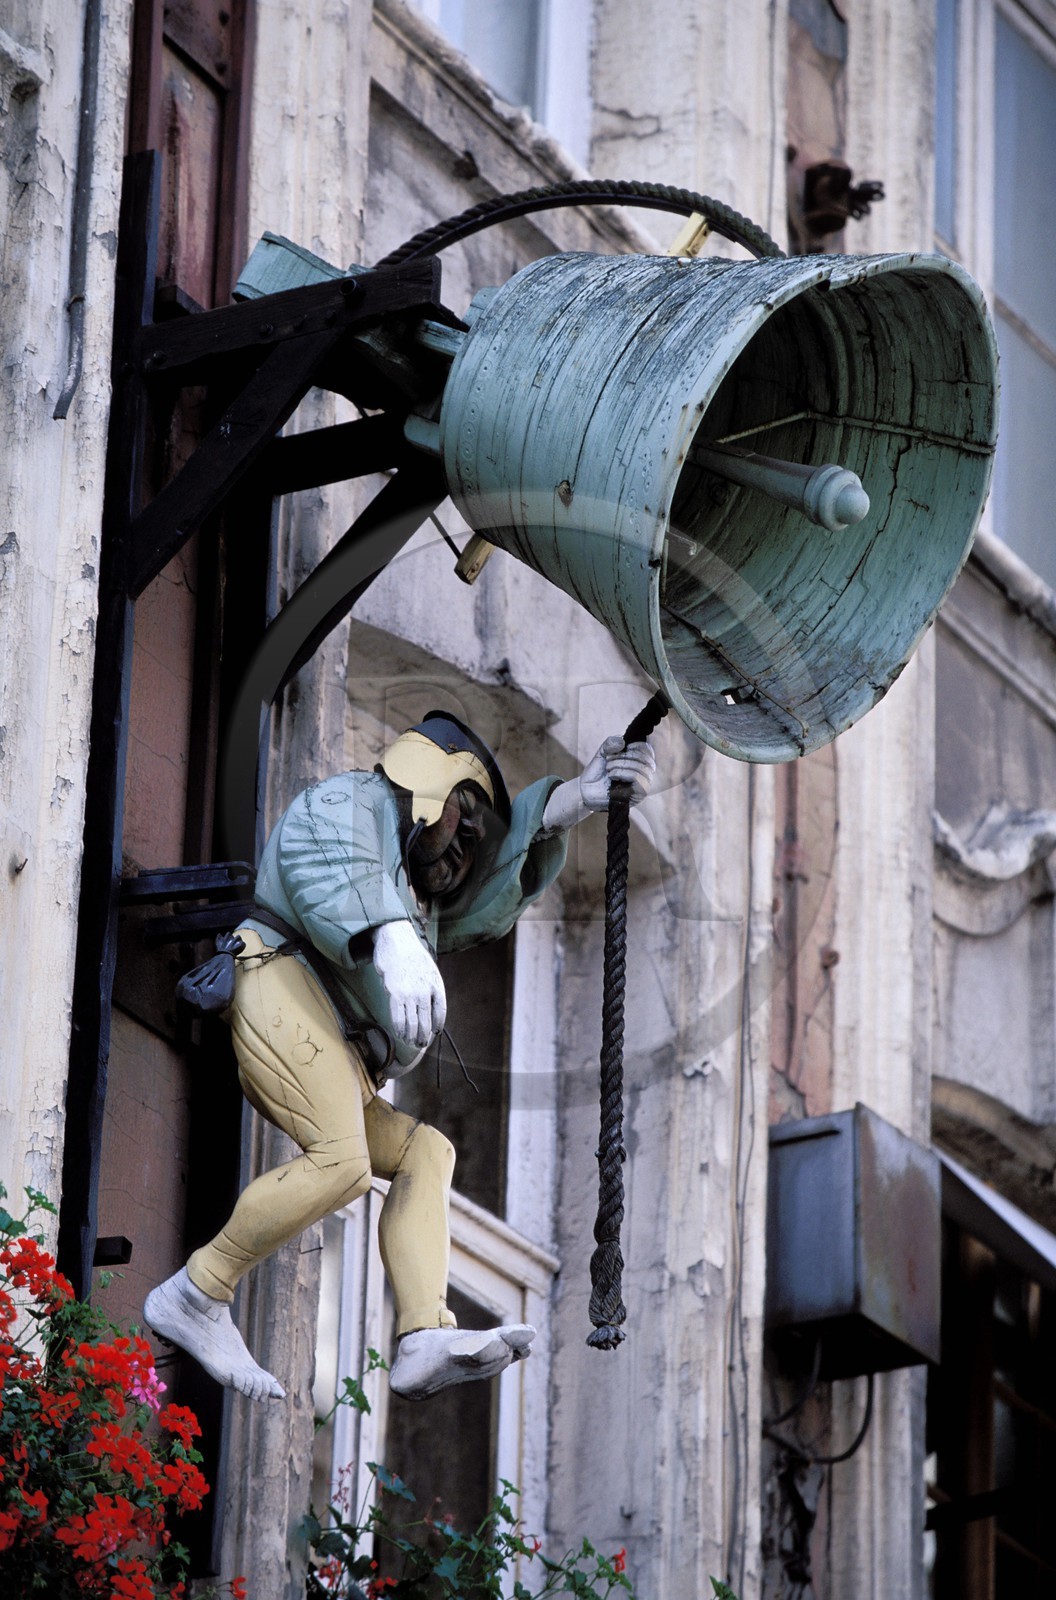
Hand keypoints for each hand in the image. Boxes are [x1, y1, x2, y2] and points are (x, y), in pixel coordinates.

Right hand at [372, 921, 446, 1047]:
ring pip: (412, 1023)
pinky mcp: (395, 994)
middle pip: (426, 1022)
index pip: (441, 1011)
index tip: (434, 1032)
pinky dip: (399, 1029)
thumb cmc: (413, 957)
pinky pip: (398, 1017)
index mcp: (436, 985)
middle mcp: (425, 992)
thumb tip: (430, 1009)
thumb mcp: (430, 971)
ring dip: (411, 1036)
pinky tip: (400, 1034)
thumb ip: (431, 989)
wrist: (397, 942)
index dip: (437, 1024)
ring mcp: (410, 994)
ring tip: (410, 1042)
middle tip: (421, 1044)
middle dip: (423, 1036)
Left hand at [579, 736, 655, 810]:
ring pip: (640, 767)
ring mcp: (644, 784)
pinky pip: (637, 777)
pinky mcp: (640, 793)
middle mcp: (644, 772)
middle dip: (624, 755)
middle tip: (609, 759)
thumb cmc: (597, 773)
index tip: (622, 747)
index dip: (636, 745)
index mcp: (639, 762)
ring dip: (621, 764)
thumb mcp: (603, 752)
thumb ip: (611, 743)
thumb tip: (623, 742)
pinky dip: (622, 773)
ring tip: (608, 769)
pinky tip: (612, 776)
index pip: (647, 750)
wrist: (587, 790)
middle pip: (644, 757)